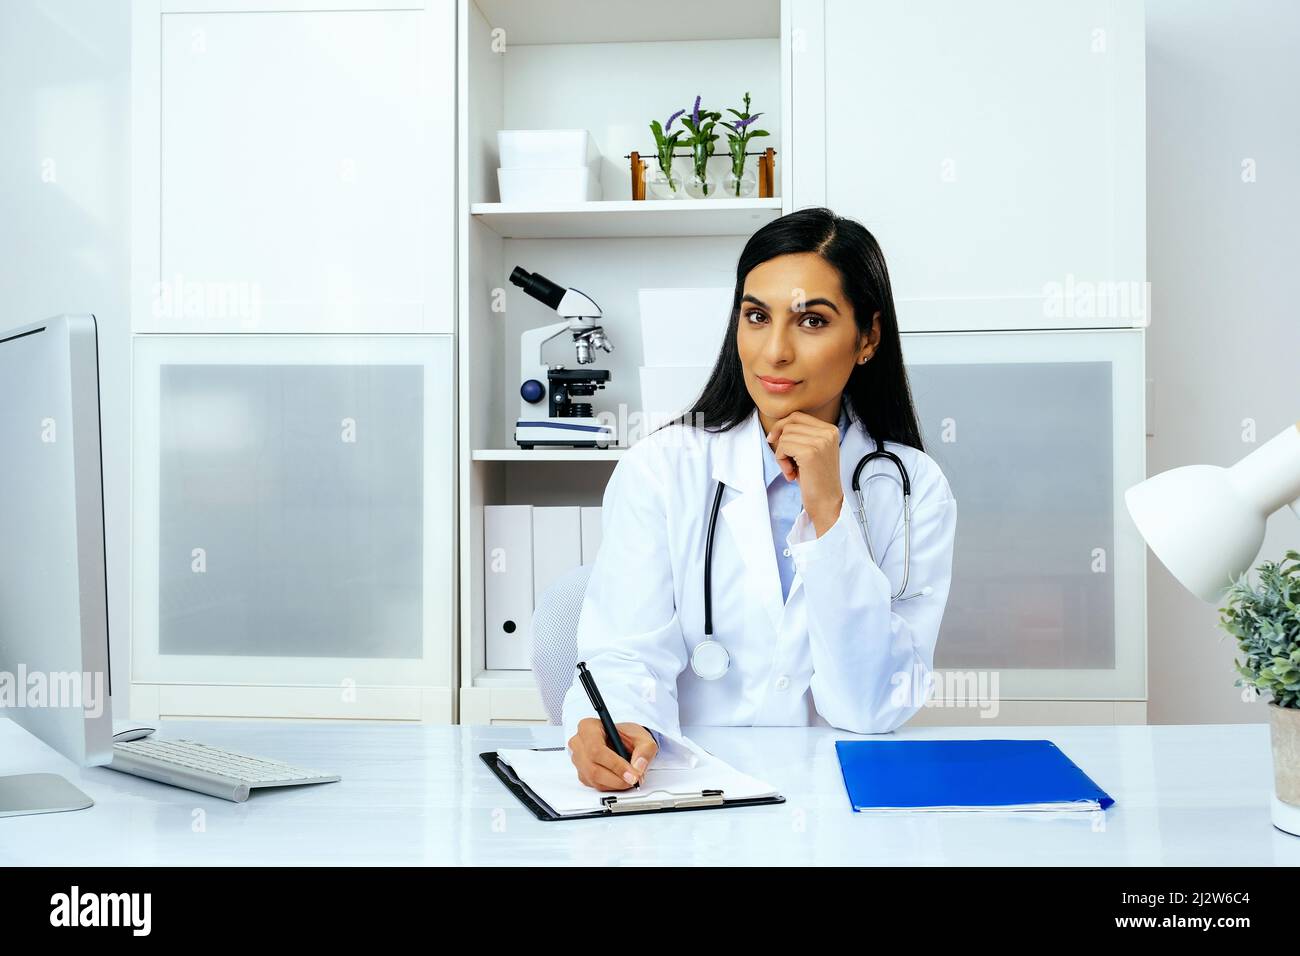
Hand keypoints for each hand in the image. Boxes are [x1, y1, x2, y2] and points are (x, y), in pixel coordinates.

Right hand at [568, 719, 657, 790]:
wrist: (625, 742)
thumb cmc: (629, 736)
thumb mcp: (643, 738)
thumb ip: (644, 750)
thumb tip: (638, 766)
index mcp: (588, 727)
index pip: (596, 749)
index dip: (615, 764)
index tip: (631, 773)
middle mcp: (579, 743)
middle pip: (593, 767)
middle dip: (617, 778)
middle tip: (634, 779)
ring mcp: (578, 760)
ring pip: (594, 779)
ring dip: (615, 783)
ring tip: (630, 779)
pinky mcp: (582, 774)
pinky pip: (595, 785)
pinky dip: (611, 786)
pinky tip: (620, 778)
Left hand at [766, 411, 844, 534]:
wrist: (826, 502)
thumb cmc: (815, 479)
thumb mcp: (811, 451)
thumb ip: (801, 436)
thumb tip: (776, 428)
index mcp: (830, 430)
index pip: (797, 416)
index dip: (781, 426)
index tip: (773, 439)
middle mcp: (828, 432)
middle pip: (789, 424)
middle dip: (781, 442)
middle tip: (786, 461)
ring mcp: (820, 441)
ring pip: (785, 436)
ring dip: (782, 455)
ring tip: (792, 470)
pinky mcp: (810, 452)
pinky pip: (783, 447)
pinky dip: (781, 461)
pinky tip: (792, 474)